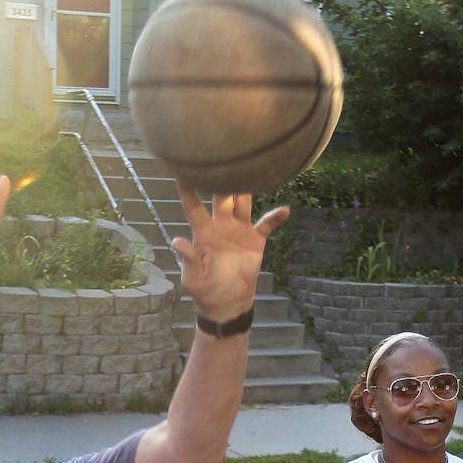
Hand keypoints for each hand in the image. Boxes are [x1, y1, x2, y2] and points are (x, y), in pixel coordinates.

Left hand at [171, 183, 288, 322]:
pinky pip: (266, 225)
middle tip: (224, 161)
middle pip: (221, 198)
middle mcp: (220, 225)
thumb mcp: (193, 277)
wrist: (228, 301)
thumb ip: (188, 258)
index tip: (182, 170)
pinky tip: (284, 210)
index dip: (188, 190)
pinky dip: (275, 217)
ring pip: (243, 204)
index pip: (193, 207)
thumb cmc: (205, 289)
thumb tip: (177, 241)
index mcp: (203, 232)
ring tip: (253, 170)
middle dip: (221, 181)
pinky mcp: (255, 240)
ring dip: (246, 190)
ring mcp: (239, 230)